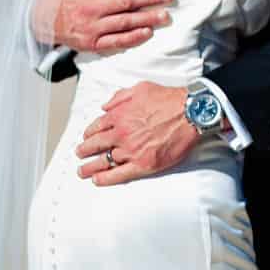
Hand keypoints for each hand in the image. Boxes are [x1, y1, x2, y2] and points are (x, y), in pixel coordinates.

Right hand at [33, 0, 172, 53]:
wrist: (43, 20)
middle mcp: (91, 6)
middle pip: (125, 1)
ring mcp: (92, 25)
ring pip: (124, 22)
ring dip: (146, 18)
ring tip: (165, 15)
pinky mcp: (93, 42)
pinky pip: (116, 41)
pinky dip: (132, 38)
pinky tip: (147, 32)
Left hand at [74, 81, 197, 184]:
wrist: (189, 113)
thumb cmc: (168, 99)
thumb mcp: (139, 88)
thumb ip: (119, 97)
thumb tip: (105, 106)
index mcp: (118, 115)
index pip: (97, 127)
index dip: (89, 134)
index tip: (86, 138)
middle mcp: (121, 134)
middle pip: (96, 145)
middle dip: (84, 151)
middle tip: (79, 155)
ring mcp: (131, 151)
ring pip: (104, 161)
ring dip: (90, 167)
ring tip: (82, 172)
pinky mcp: (143, 164)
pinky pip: (120, 174)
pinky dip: (106, 179)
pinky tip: (97, 181)